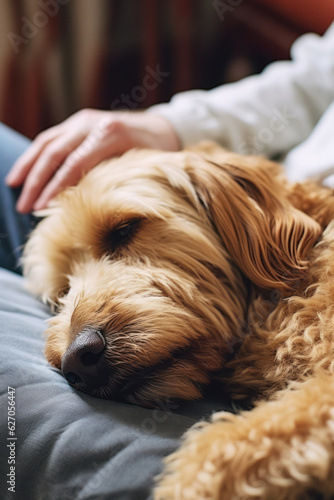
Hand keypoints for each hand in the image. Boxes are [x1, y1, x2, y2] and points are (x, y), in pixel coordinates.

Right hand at [5, 109, 180, 212]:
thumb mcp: (143, 168)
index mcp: (109, 134)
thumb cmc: (157, 153)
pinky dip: (36, 155)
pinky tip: (26, 171)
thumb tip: (88, 206)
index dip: (55, 187)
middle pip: (54, 152)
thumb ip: (115, 180)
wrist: (164, 126)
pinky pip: (52, 137)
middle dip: (36, 181)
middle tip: (23, 207)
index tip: (41, 208)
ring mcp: (83, 120)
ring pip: (46, 142)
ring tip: (14, 187)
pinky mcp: (79, 122)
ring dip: (28, 166)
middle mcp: (91, 123)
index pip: (74, 164)